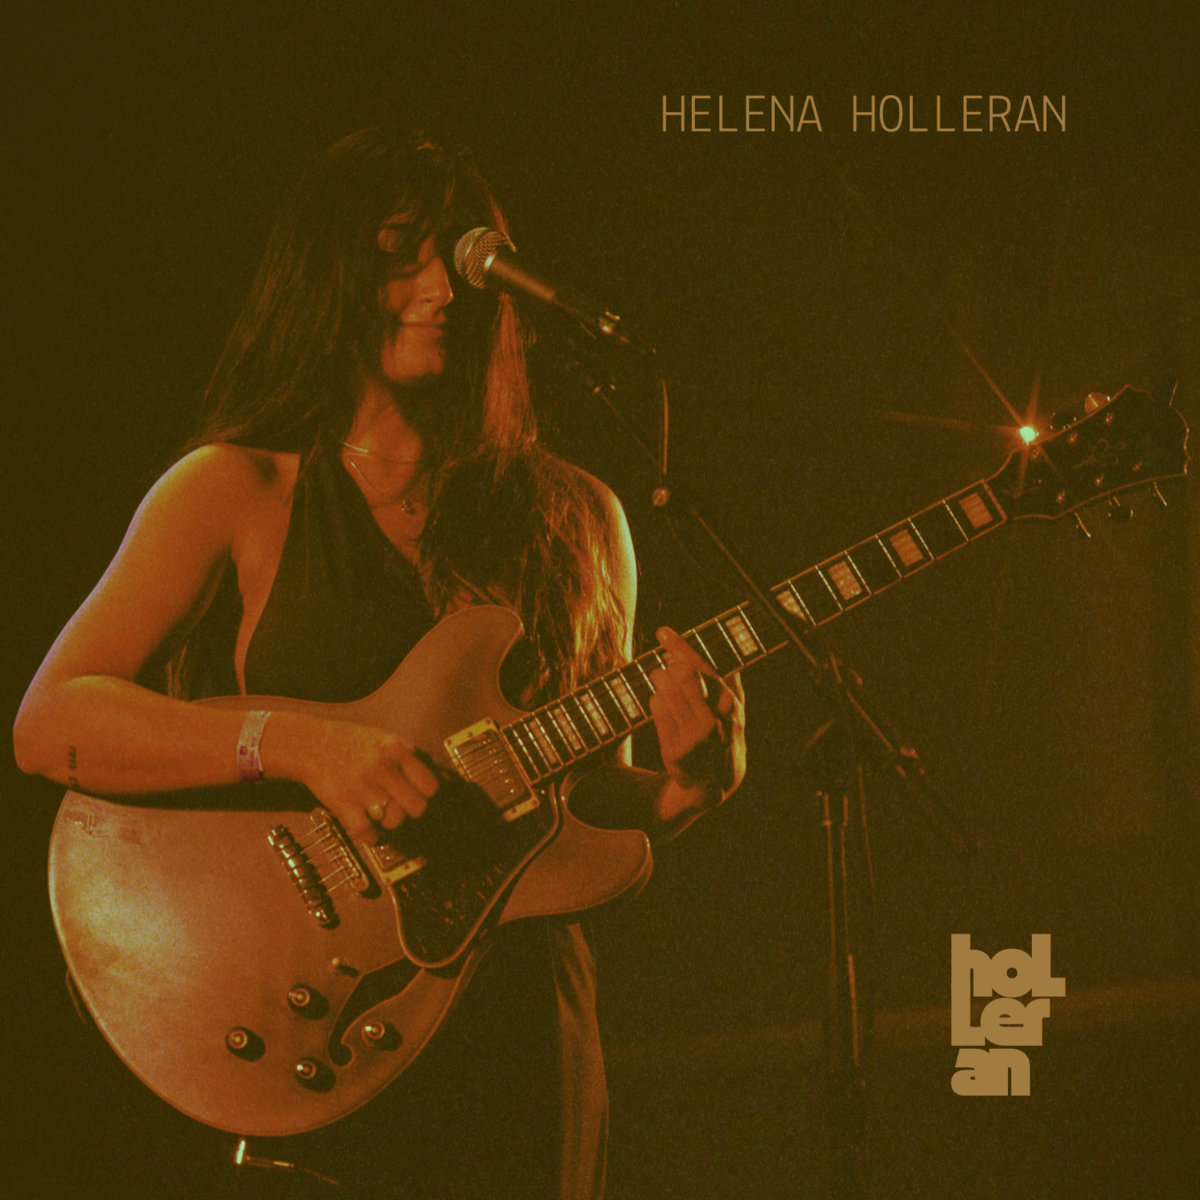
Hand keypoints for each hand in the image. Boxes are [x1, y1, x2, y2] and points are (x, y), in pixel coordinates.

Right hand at [289, 717, 439, 839]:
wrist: (310, 744)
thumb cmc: (351, 742)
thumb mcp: (384, 738)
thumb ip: (408, 754)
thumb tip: (434, 774)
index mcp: (396, 750)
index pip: (430, 784)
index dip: (427, 793)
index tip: (421, 794)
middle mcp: (382, 769)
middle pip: (417, 807)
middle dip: (413, 810)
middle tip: (404, 807)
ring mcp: (362, 788)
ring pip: (395, 821)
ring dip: (392, 822)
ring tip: (385, 814)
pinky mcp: (344, 805)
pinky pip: (367, 833)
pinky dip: (372, 836)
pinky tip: (371, 829)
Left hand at [648, 627, 745, 805]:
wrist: (712, 786)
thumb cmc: (723, 742)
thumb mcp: (736, 718)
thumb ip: (735, 691)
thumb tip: (734, 667)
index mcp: (731, 707)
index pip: (704, 669)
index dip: (681, 648)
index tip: (664, 632)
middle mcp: (714, 721)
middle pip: (683, 675)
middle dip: (670, 665)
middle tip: (665, 663)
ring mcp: (693, 737)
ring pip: (666, 691)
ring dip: (660, 680)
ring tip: (661, 680)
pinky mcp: (674, 750)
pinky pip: (657, 710)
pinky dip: (656, 701)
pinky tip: (661, 702)